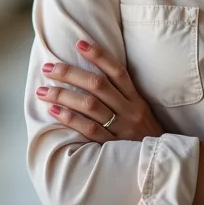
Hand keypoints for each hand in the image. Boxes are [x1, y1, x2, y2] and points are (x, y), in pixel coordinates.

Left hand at [36, 39, 164, 142]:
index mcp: (136, 97)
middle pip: (98, 85)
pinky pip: (88, 129)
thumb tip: (94, 72)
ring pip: (90, 105)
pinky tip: (53, 111)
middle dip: (71, 74)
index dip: (99, 55)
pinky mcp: (112, 146)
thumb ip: (122, 93)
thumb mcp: (139, 108)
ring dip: (63, 95)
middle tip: (49, 67)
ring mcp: (121, 128)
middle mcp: (129, 109)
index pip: (117, 71)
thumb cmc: (144, 132)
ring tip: (43, 90)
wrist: (159, 161)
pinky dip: (70, 118)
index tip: (79, 43)